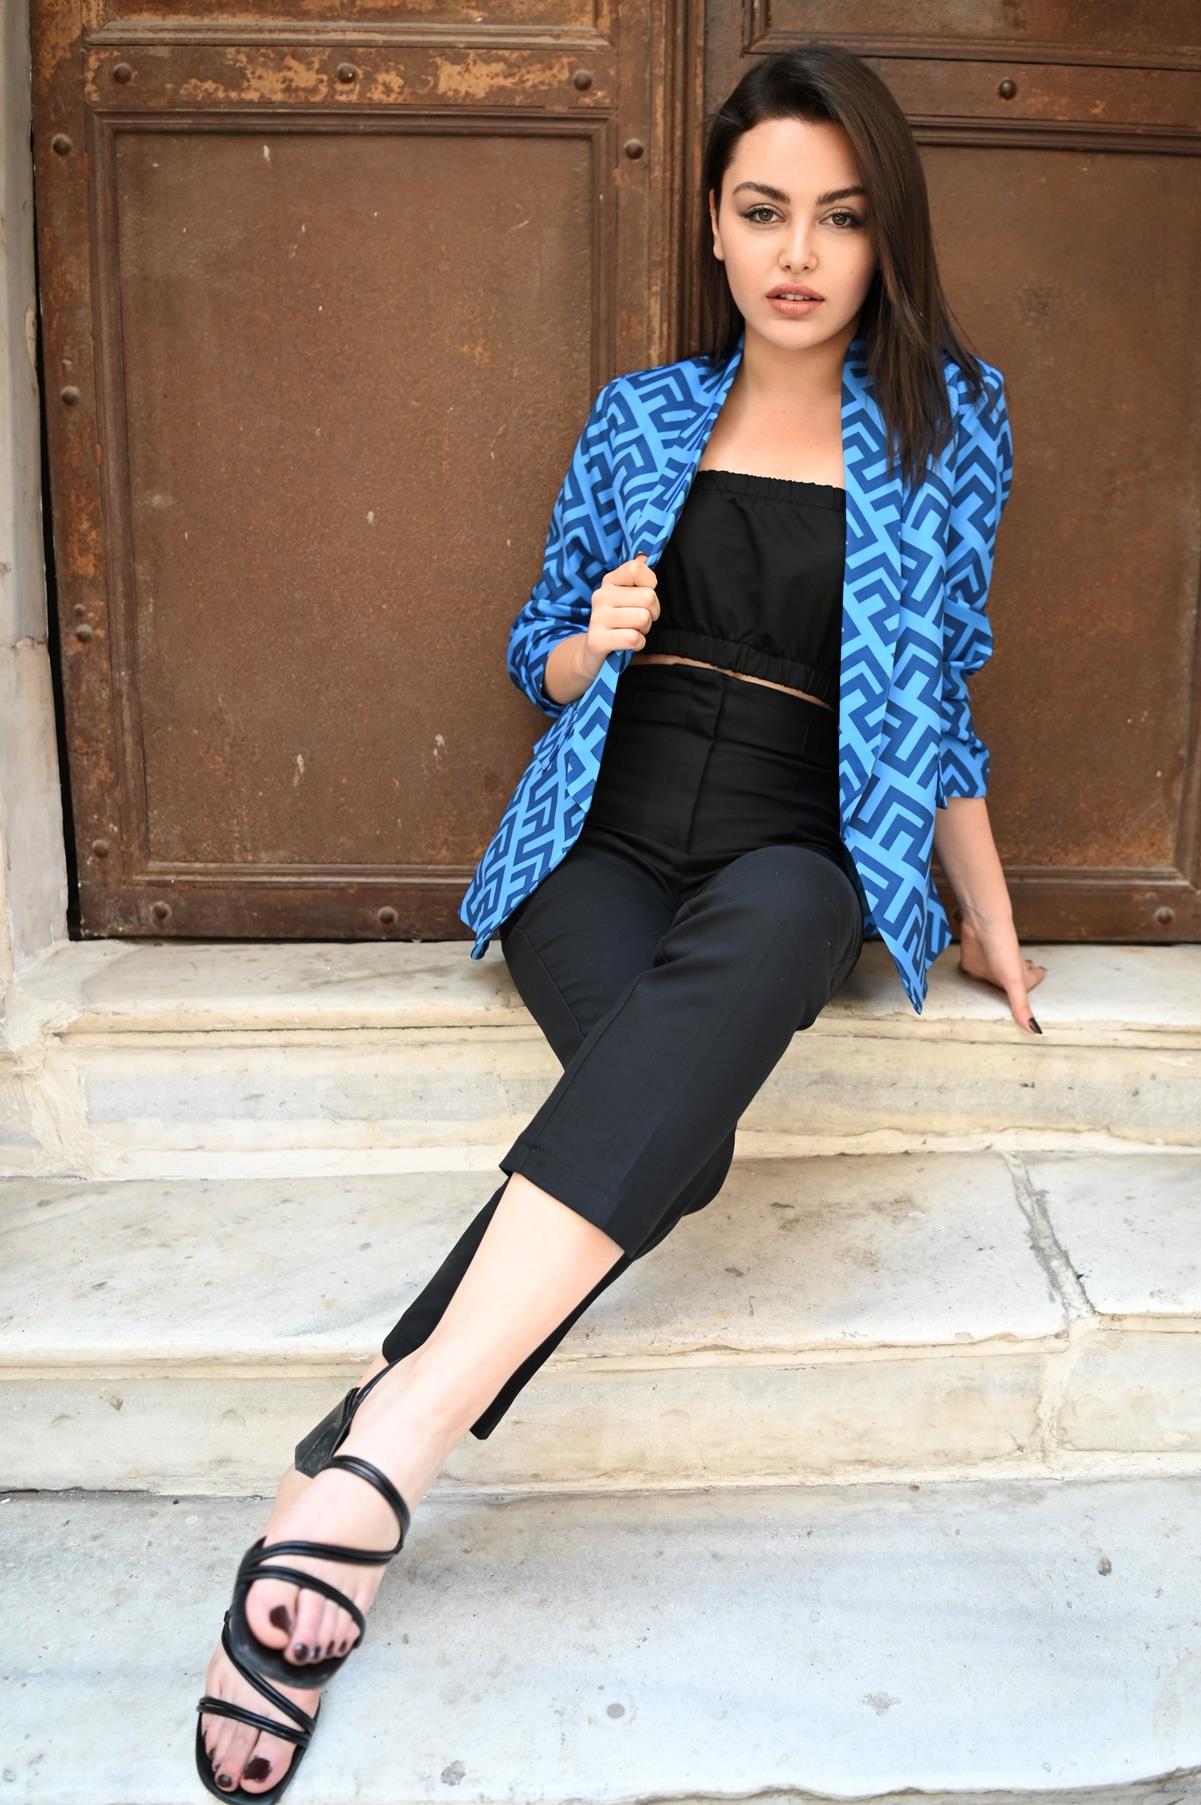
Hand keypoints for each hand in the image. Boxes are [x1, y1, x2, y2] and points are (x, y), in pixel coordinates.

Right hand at [584, 552, 659, 670]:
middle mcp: (601, 595)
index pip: (637, 569)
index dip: (651, 585)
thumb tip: (644, 556)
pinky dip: (638, 644)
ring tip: (633, 631)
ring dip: (644, 630)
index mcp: (610, 581)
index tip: (644, 597)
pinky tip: (628, 643)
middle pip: (648, 597)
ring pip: (643, 619)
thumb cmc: (619, 621)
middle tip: (640, 620)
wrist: (593, 651)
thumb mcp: (627, 596)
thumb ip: (637, 577)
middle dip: (652, 613)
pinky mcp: (597, 640)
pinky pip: (633, 638)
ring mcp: (597, 618)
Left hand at [953, 909, 1045, 1033]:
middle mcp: (1004, 969)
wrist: (982, 924)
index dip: (1037, 976)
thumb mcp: (1014, 981)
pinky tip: (974, 971)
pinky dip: (976, 971)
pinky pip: (974, 969)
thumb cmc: (1002, 948)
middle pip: (1016, 973)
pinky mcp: (971, 961)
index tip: (1043, 973)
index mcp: (1018, 975)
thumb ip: (1021, 1005)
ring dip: (1000, 974)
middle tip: (1028, 973)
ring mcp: (988, 964)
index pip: (1032, 978)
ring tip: (1002, 976)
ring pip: (996, 971)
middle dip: (1022, 975)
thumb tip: (1035, 1030)